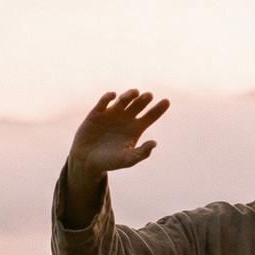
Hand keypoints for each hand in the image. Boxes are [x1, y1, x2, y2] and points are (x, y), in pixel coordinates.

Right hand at [62, 89, 168, 224]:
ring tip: (135, 93)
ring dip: (129, 95)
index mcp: (136, 128)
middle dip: (144, 100)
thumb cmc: (110, 161)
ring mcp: (112, 114)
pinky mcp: (97, 113)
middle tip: (149, 96)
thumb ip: (141, 153)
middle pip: (138, 105)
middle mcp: (126, 118)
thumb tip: (154, 143)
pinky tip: (113, 95)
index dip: (159, 109)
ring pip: (123, 100)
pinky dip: (108, 97)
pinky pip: (104, 102)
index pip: (151, 116)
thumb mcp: (127, 160)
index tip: (167, 101)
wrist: (87, 161)